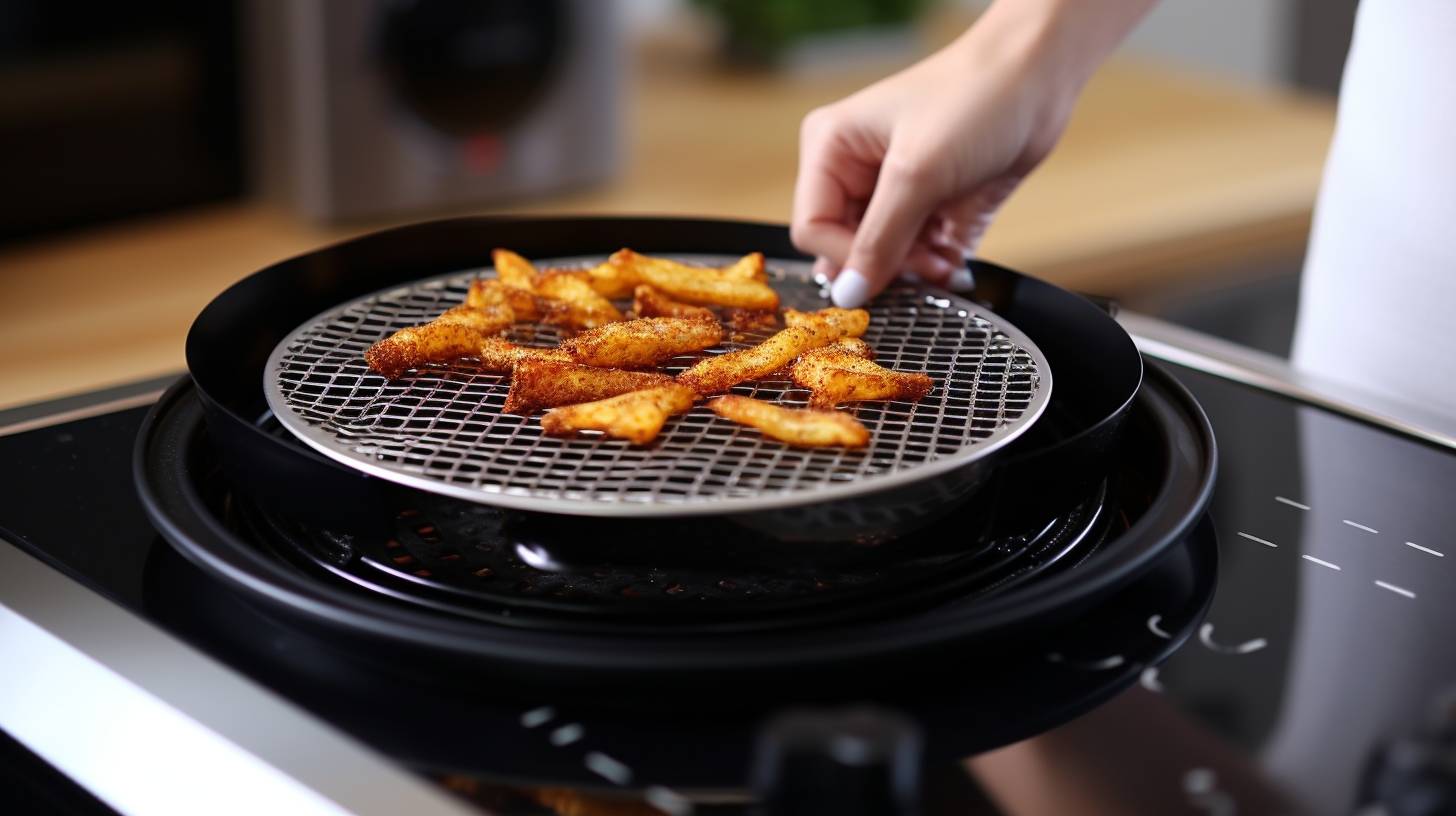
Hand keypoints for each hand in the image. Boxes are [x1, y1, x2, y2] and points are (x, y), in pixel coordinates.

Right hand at [791, 0, 1154, 306]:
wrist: (1039, 76)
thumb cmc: (974, 98)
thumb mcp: (917, 173)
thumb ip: (879, 240)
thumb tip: (848, 294)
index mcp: (831, 148)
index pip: (814, 228)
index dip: (846, 258)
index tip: (883, 274)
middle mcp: (856, 169)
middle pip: (848, 247)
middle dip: (886, 265)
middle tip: (922, 268)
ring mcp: (896, 189)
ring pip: (885, 256)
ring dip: (914, 270)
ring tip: (943, 264)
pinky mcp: (931, 204)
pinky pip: (920, 255)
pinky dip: (936, 266)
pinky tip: (954, 264)